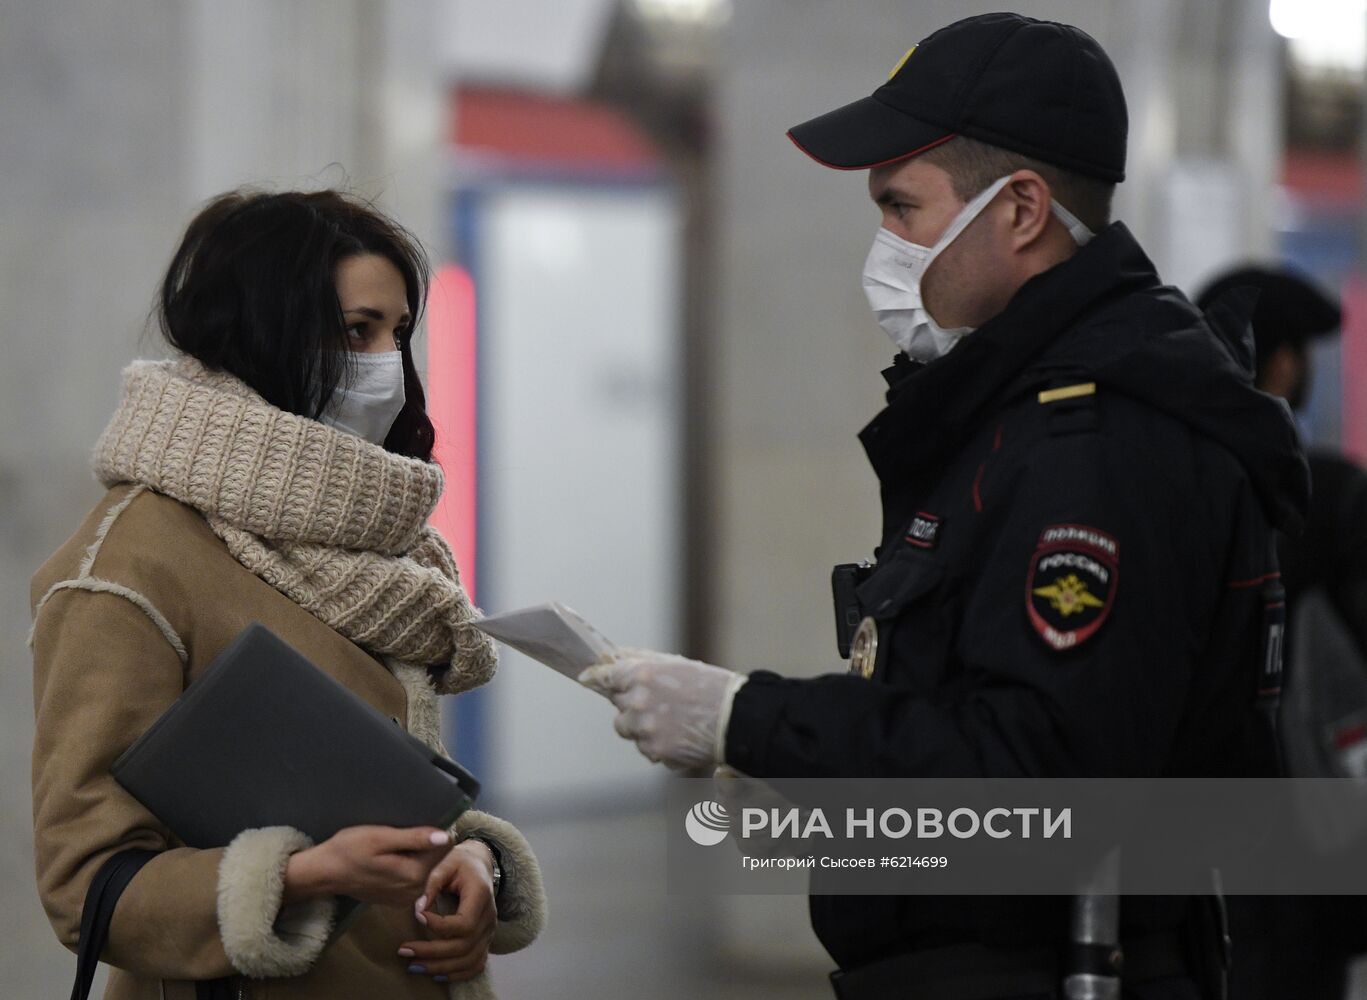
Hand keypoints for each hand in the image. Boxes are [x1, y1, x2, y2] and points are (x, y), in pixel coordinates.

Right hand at [283, 825, 450, 906]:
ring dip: (415, 854)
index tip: (416, 825)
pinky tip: (388, 859)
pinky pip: (414, 876)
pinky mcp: (399, 899)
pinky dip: (406, 865)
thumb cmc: (349, 849)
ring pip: (426, 867)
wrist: (324, 873)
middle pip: (436, 857)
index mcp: (414, 875)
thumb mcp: (380, 837)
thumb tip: (445, 837)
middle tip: (399, 835)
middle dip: (424, 844)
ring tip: (392, 846)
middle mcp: (415, 891)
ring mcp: (407, 898)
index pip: (445, 846)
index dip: (434, 831)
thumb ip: (414, 838)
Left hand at [400, 840, 497, 980]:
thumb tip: (418, 908)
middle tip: (404, 950)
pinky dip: (457, 974)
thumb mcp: (445, 862)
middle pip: (464, 946)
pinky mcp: (484, 940)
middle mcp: (489, 917)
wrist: (478, 865)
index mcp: (481, 895)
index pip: (464, 923)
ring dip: (440, 967)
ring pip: (469, 960)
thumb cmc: (459, 862)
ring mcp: (489, 931)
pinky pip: (476, 964)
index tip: (417, 916)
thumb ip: (432, 882)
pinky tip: (436, 974)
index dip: (439, 926)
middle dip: (432, 952)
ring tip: (413, 965)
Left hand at [579, 649, 746, 769]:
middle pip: (618, 705)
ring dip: (642, 726)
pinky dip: (658, 744)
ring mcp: (645, 728)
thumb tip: (609, 657)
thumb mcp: (674, 663)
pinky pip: (645, 748)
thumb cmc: (708, 686)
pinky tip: (680, 735)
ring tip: (674, 720)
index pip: (605, 675)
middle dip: (632, 704)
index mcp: (641, 674)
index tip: (588, 678)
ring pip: (627, 729)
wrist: (736, 718)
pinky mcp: (654, 751)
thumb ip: (638, 659)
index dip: (598, 677)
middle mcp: (638, 701)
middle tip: (662, 702)